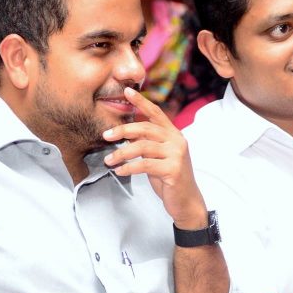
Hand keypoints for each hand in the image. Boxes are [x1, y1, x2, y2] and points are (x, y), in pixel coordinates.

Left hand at [102, 87, 206, 229]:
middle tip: (105, 135)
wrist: (186, 201)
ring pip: (143, 147)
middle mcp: (177, 141)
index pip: (156, 113)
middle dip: (122, 130)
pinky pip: (145, 165)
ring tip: (108, 160)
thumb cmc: (169, 178)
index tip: (127, 91)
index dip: (141, 101)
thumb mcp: (157, 157)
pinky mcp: (173, 169)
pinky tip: (120, 171)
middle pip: (145, 128)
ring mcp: (176, 155)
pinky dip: (129, 168)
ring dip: (122, 153)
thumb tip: (126, 133)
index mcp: (173, 134)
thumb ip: (147, 143)